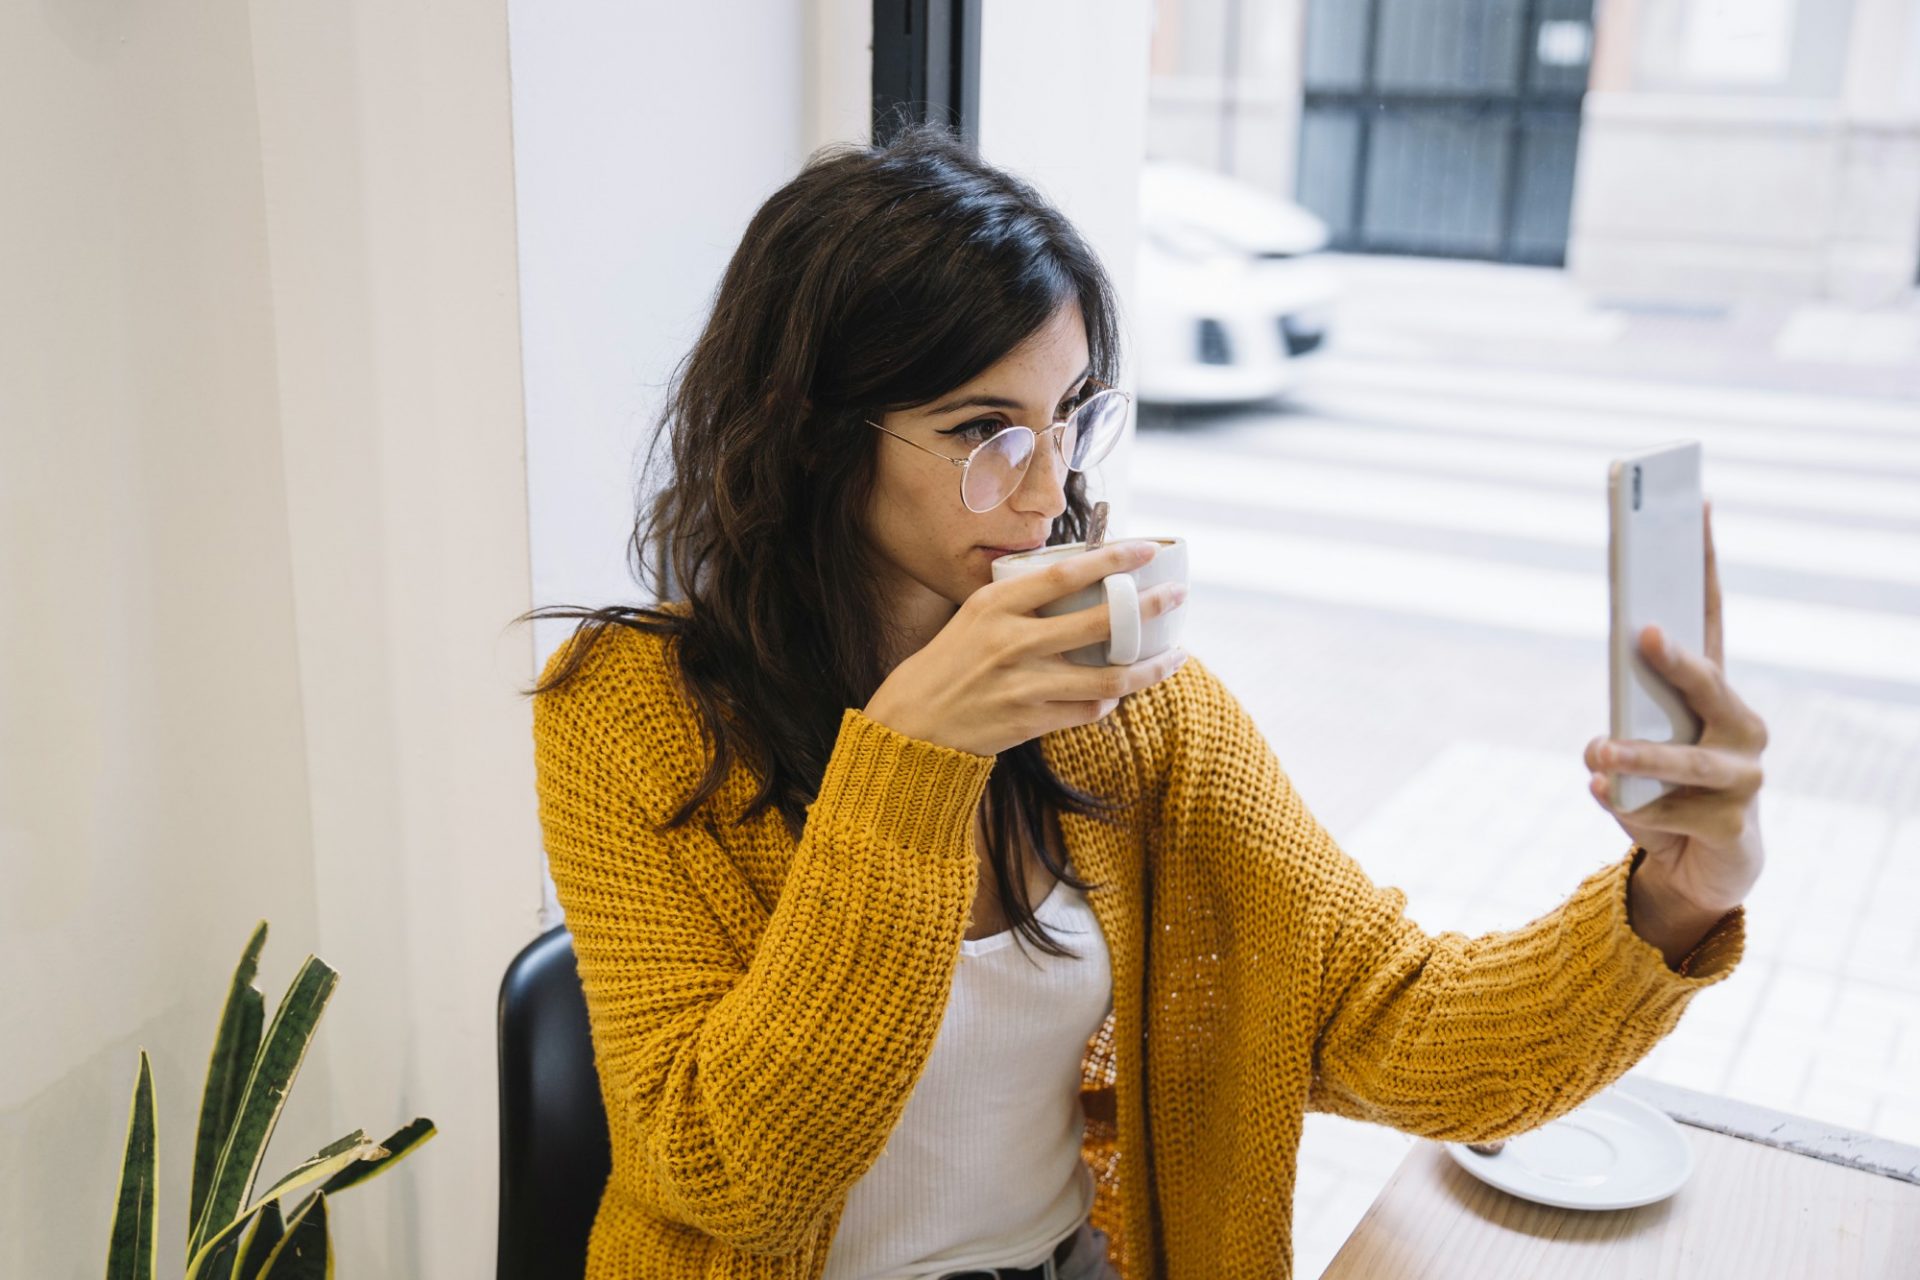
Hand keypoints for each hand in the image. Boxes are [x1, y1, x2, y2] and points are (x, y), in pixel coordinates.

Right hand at [863, 540, 1188, 755]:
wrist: (914, 723)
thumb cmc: (948, 663)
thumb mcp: (974, 617)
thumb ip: (1020, 604)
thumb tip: (1076, 583)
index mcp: (995, 605)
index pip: (1064, 573)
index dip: (1111, 558)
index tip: (1145, 549)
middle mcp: (1012, 641)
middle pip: (1098, 621)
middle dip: (1147, 606)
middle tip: (1176, 595)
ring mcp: (1024, 684)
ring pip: (1107, 676)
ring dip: (1149, 666)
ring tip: (1175, 654)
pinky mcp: (1031, 720)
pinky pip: (1088, 709)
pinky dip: (1110, 699)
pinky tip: (1122, 689)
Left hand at [1585, 499, 1767, 934]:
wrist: (1701, 867)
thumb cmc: (1663, 790)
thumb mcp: (1639, 750)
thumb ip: (1627, 732)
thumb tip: (1601, 747)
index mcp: (1716, 695)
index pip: (1711, 619)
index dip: (1703, 566)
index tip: (1696, 510)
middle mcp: (1742, 727)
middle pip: (1708, 683)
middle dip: (1676, 659)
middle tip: (1644, 634)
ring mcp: (1744, 777)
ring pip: (1683, 757)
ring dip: (1637, 753)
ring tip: (1596, 750)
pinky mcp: (1731, 825)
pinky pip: (1665, 810)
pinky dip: (1626, 805)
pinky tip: (1603, 794)